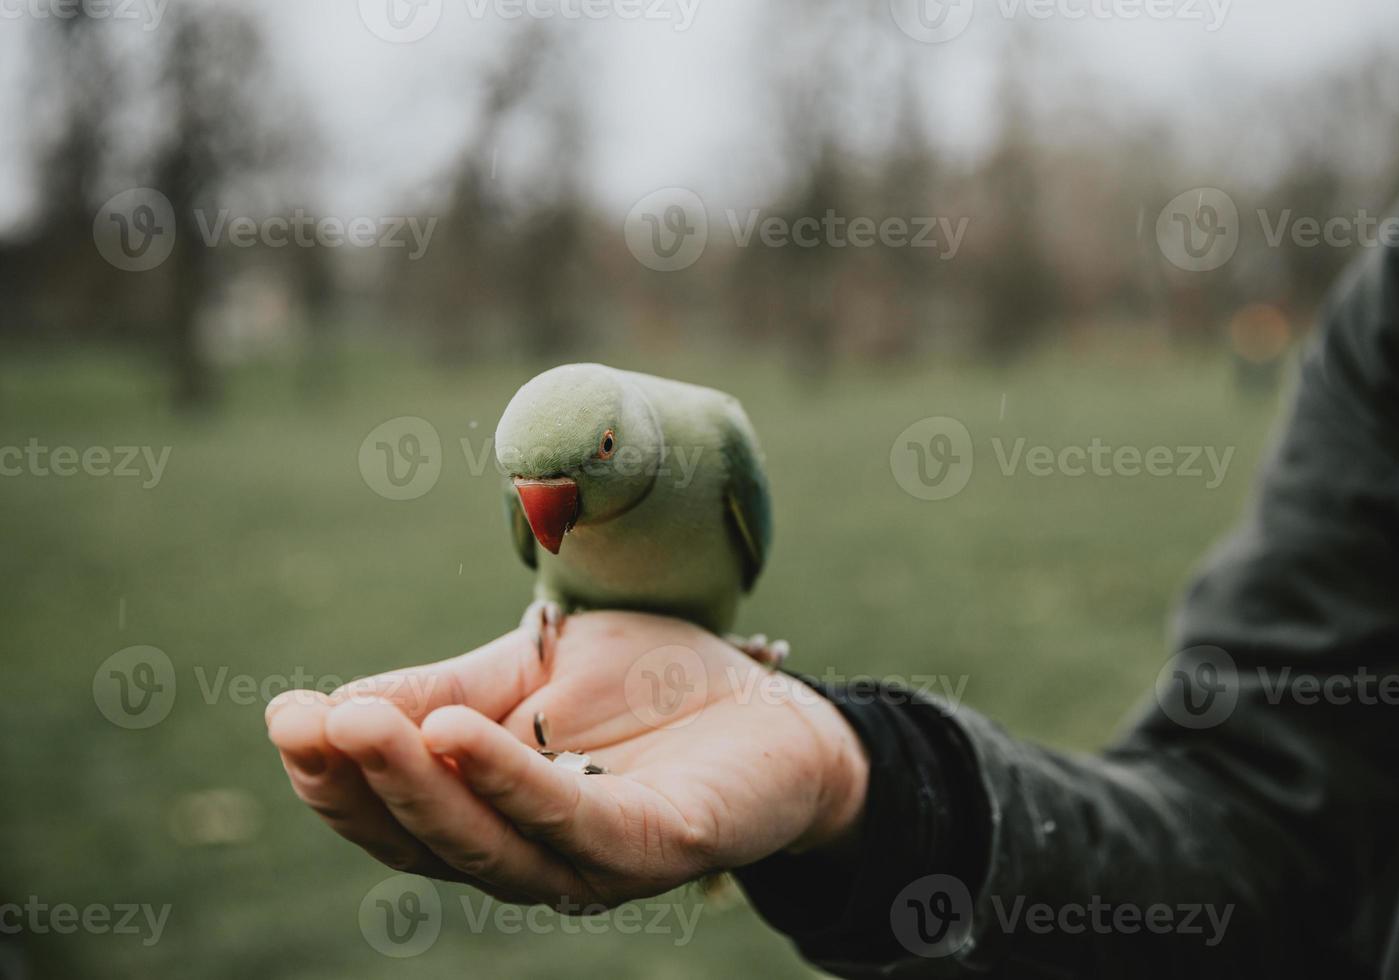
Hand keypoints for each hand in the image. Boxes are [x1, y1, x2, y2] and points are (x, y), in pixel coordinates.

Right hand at [265, 611, 867, 907]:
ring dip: (418, 784)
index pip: (397, 815)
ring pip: (484, 842)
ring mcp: (591, 862)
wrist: (772, 701)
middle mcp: (531, 855)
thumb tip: (325, 709)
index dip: (337, 775)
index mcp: (492, 817)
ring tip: (362, 724)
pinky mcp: (652, 848)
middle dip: (361, 781)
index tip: (286, 717)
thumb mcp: (527, 674)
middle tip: (311, 722)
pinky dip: (507, 780)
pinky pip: (569, 823)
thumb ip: (438, 693)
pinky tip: (458, 731)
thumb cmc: (647, 690)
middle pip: (427, 839)